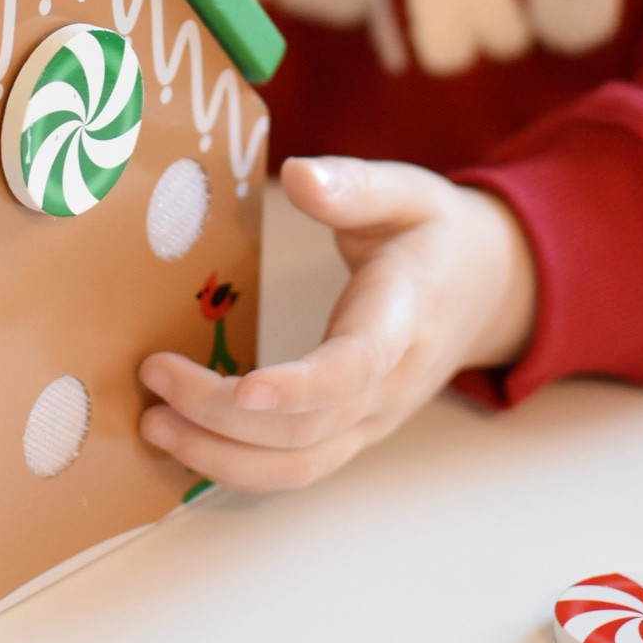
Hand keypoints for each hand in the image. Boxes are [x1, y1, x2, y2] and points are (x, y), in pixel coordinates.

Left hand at [137, 155, 536, 492]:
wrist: (488, 288)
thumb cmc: (435, 234)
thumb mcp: (407, 192)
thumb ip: (354, 186)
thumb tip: (297, 176)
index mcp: (404, 319)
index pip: (354, 368)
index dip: (300, 387)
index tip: (244, 388)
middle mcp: (390, 385)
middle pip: (307, 429)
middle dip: (223, 414)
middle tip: (153, 375)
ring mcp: (372, 418)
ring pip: (299, 464)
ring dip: (222, 456)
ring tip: (155, 423)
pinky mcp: (353, 431)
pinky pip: (296, 466)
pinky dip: (238, 464)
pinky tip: (187, 439)